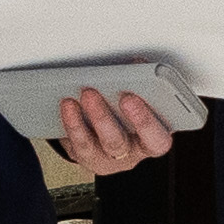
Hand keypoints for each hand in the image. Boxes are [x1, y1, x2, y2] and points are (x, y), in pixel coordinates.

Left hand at [51, 87, 172, 177]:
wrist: (114, 136)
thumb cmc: (134, 116)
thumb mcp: (145, 104)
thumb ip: (142, 88)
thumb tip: (135, 64)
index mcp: (152, 140)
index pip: (156, 140)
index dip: (144, 121)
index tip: (129, 97)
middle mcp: (129, 154)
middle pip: (117, 143)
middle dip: (102, 118)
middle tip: (92, 93)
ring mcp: (105, 158)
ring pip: (90, 146)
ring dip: (81, 120)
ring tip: (78, 96)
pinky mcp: (84, 156)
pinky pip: (75, 144)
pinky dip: (70, 123)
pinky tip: (67, 104)